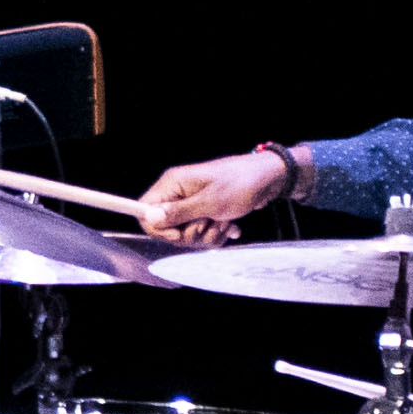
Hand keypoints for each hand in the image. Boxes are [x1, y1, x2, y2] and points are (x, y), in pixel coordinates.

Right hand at [139, 149, 290, 247]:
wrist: (268, 179)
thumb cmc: (240, 184)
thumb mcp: (210, 202)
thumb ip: (178, 213)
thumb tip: (149, 218)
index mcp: (173, 184)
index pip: (144, 210)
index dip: (158, 228)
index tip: (179, 233)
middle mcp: (178, 193)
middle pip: (166, 227)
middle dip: (190, 233)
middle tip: (209, 223)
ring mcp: (191, 203)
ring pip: (186, 233)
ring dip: (208, 234)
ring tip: (225, 221)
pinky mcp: (203, 212)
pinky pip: (201, 233)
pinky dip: (216, 233)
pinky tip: (230, 225)